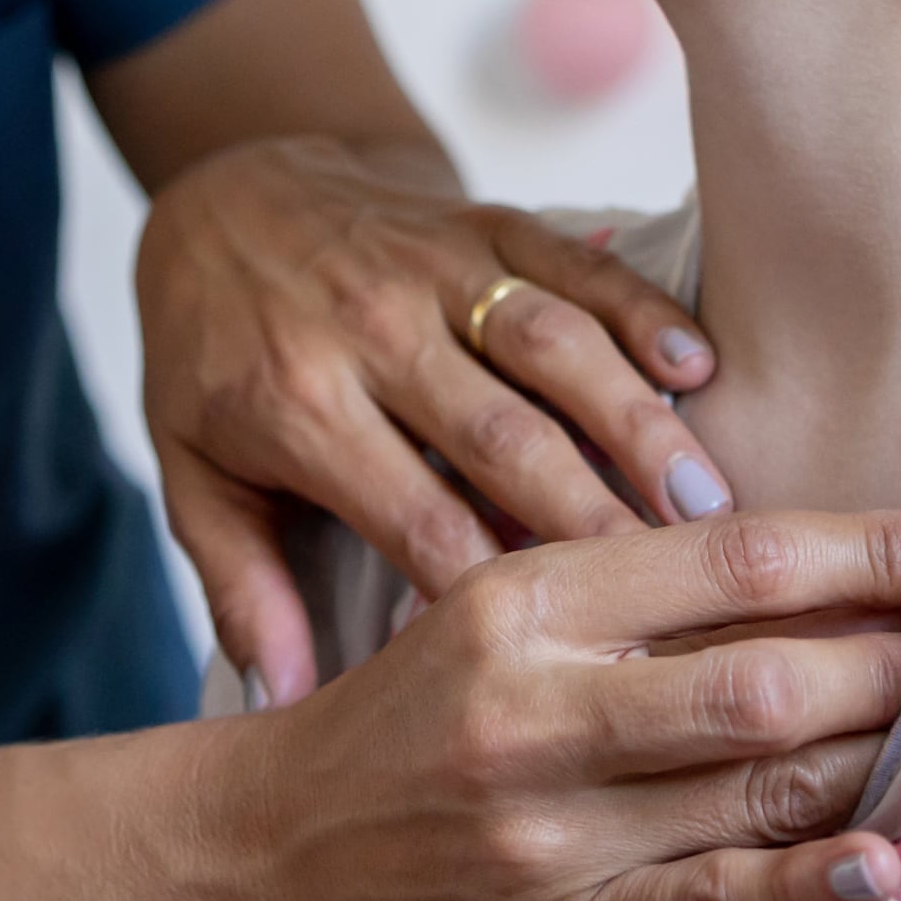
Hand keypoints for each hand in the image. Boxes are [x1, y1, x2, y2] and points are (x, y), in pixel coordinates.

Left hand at [136, 135, 725, 698]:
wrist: (221, 198)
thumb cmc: (213, 357)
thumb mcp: (191, 476)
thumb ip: (239, 590)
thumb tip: (283, 701)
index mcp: (298, 408)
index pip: (415, 517)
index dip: (495, 591)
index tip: (569, 663)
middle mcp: (372, 333)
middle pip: (501, 437)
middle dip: (592, 518)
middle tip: (678, 596)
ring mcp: (433, 268)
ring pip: (552, 346)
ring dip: (637, 422)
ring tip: (709, 505)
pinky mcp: (481, 219)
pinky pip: (572, 262)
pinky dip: (640, 306)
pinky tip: (702, 365)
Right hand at [199, 508, 900, 900]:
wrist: (274, 848)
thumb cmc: (413, 712)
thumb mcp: (497, 603)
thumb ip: (635, 584)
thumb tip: (811, 564)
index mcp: (526, 598)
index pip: (736, 559)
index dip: (872, 551)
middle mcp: (541, 709)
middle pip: (767, 673)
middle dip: (897, 657)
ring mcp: (556, 830)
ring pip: (761, 780)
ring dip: (881, 751)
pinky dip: (815, 884)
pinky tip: (886, 860)